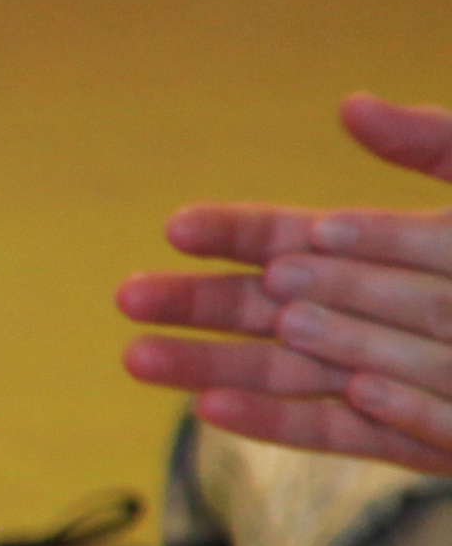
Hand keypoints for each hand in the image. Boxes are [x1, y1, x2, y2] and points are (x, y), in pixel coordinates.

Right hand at [117, 96, 451, 474]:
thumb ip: (434, 146)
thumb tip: (347, 107)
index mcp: (399, 257)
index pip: (300, 240)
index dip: (238, 233)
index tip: (176, 229)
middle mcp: (386, 321)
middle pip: (276, 312)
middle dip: (200, 305)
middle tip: (125, 296)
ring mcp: (403, 381)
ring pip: (291, 374)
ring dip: (212, 365)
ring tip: (137, 356)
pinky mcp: (427, 438)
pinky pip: (345, 433)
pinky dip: (278, 422)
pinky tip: (214, 404)